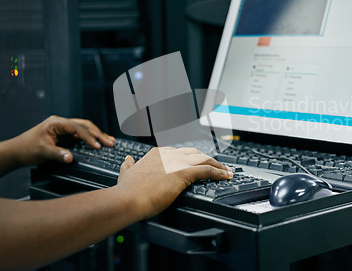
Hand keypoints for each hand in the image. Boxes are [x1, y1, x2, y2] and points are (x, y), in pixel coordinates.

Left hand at [10, 115, 114, 166]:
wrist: (16, 151)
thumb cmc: (26, 149)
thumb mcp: (42, 152)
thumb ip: (57, 154)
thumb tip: (71, 158)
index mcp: (56, 123)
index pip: (77, 127)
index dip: (89, 136)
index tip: (97, 145)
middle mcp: (61, 123)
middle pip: (84, 125)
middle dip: (98, 134)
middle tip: (110, 142)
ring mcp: (63, 128)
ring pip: (84, 129)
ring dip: (97, 135)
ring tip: (109, 141)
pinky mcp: (64, 135)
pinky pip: (81, 135)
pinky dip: (90, 138)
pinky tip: (98, 142)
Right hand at [115, 147, 232, 218]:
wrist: (128, 199)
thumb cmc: (127, 191)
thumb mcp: (125, 174)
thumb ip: (128, 166)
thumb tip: (128, 161)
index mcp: (157, 154)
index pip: (179, 153)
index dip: (190, 158)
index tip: (196, 164)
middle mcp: (168, 154)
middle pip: (194, 153)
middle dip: (206, 159)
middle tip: (216, 166)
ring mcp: (177, 162)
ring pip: (204, 159)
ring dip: (217, 165)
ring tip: (226, 171)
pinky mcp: (184, 172)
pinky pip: (207, 170)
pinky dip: (219, 172)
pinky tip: (226, 176)